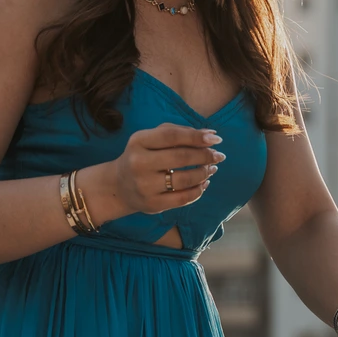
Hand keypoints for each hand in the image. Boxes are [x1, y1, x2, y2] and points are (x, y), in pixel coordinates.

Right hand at [95, 123, 224, 214]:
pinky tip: (204, 183)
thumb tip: (211, 134)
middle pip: (181, 157)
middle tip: (219, 155)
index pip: (172, 136)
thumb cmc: (142, 156)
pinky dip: (198, 190)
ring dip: (204, 173)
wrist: (118, 186)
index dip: (196, 136)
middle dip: (205, 155)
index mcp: (139, 141)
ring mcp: (144, 186)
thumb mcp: (151, 138)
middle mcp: (139, 163)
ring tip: (212, 168)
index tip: (216, 138)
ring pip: (184, 179)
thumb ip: (178, 132)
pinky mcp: (152, 204)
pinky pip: (183, 198)